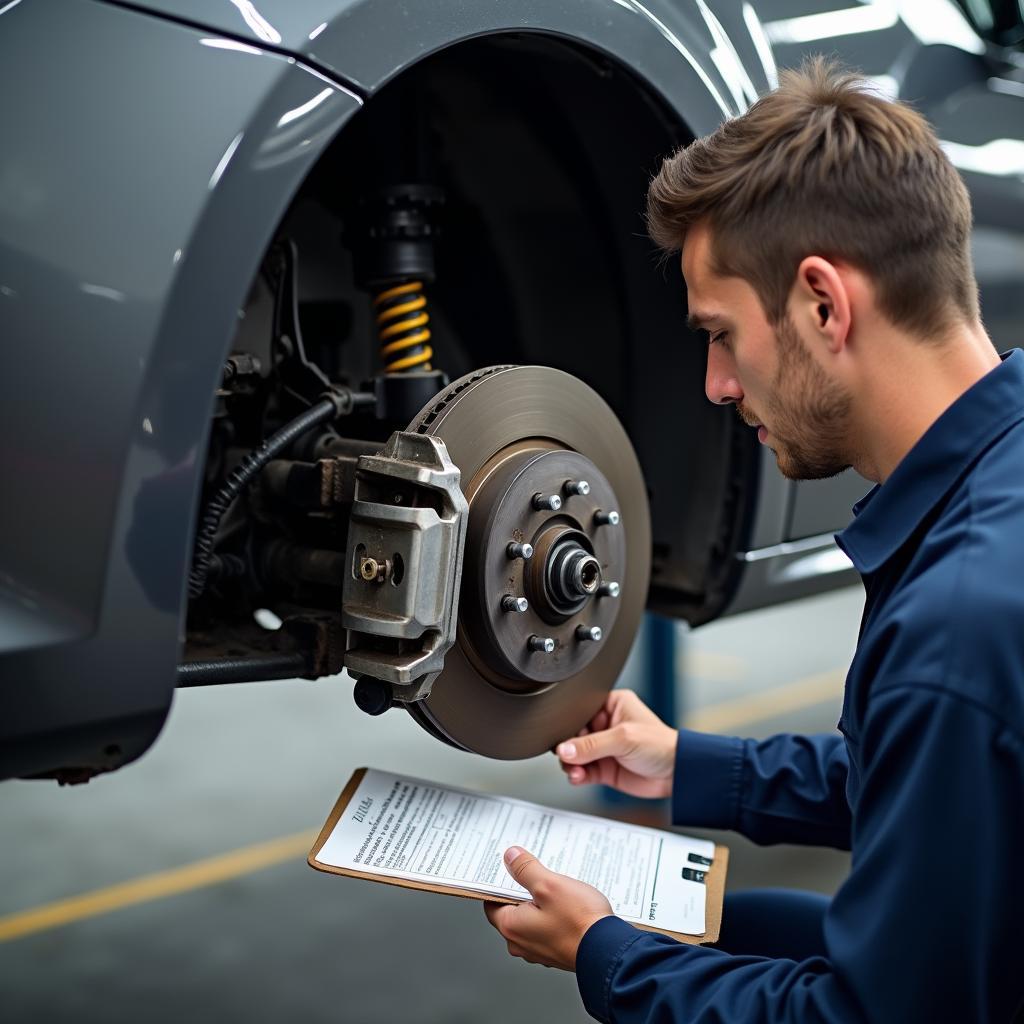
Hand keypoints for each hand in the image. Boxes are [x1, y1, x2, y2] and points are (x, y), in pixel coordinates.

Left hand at [483, 847, 613, 970]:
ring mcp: (540, 950)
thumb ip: (525, 870)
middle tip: (534, 871)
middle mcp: (521, 943)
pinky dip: (552, 915)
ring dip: (540, 902)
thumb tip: (510, 857)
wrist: (609, 952)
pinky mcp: (557, 951)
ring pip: (531, 919)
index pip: (492, 902)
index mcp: (512, 927)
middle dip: (522, 890)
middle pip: (512, 910)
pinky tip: (567, 903)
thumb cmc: (579, 922)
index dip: (499, 883)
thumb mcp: (549, 884)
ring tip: (555, 885)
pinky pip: (547, 928)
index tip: (507, 868)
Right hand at [556, 689, 676, 797]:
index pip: (579, 711)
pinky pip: (582, 771)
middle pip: (574, 735)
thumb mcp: (624, 738)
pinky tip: (578, 777)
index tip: (562, 736)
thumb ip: (591, 745)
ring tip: (575, 770)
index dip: (569, 723)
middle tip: (567, 756)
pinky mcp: (604, 768)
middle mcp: (605, 725)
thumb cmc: (661, 745)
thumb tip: (564, 749)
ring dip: (571, 764)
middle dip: (568, 748)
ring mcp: (603, 748)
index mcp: (611, 705)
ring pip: (575, 755)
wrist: (676, 774)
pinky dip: (577, 775)